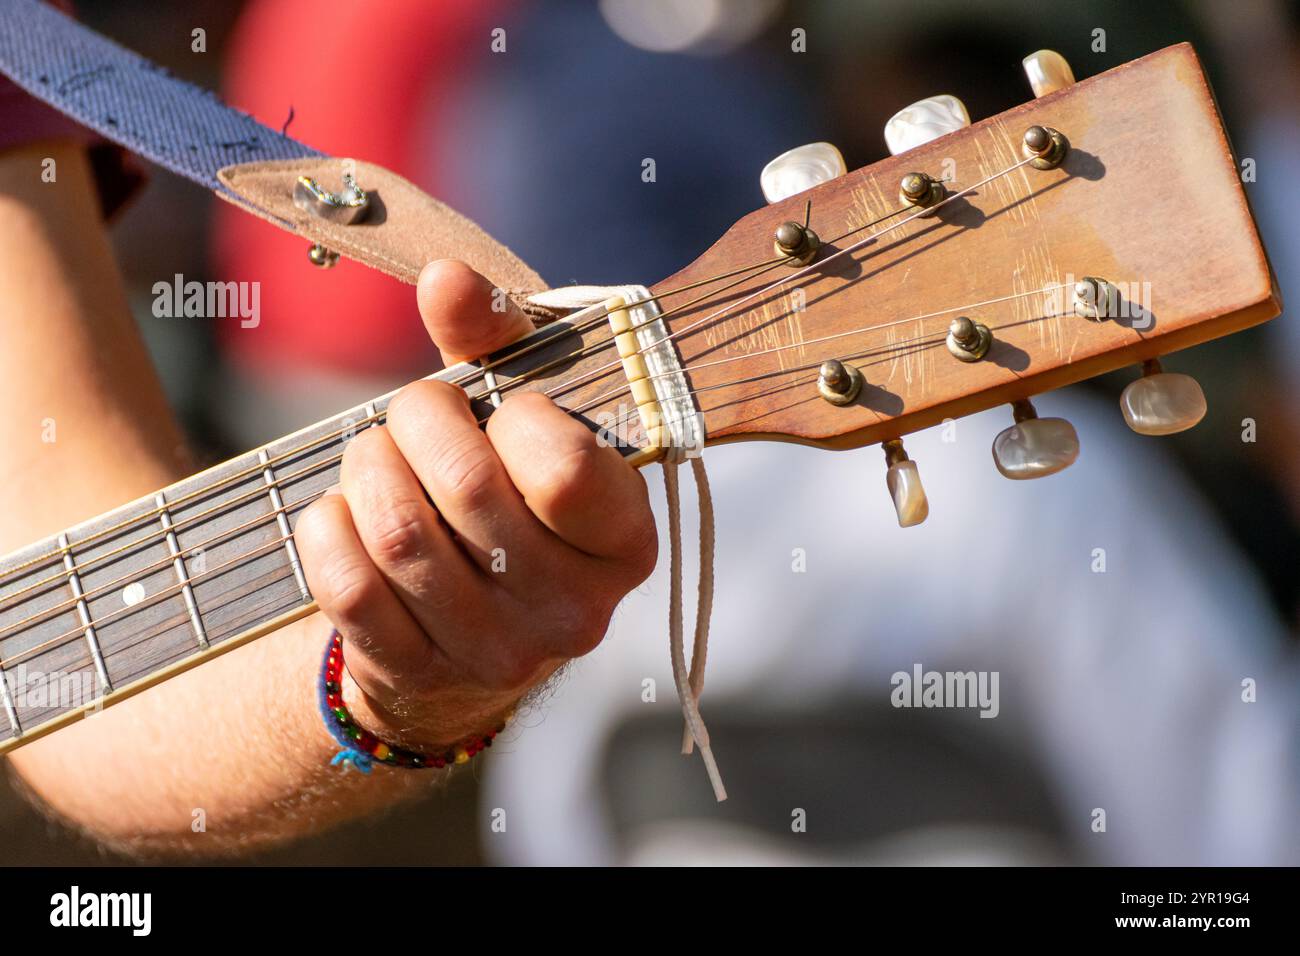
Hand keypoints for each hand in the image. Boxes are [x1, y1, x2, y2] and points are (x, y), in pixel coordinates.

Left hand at [295, 261, 657, 748]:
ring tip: (377, 455)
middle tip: (414, 412)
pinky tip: (345, 511)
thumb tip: (446, 279)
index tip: (504, 411)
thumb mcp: (523, 417)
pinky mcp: (419, 676)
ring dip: (369, 467)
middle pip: (468, 488)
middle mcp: (575, 611)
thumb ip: (497, 343)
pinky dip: (328, 528)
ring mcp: (497, 655)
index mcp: (625, 542)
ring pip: (398, 534)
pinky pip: (347, 587)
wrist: (475, 628)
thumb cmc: (512, 497)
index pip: (565, 470)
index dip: (514, 416)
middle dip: (419, 420)